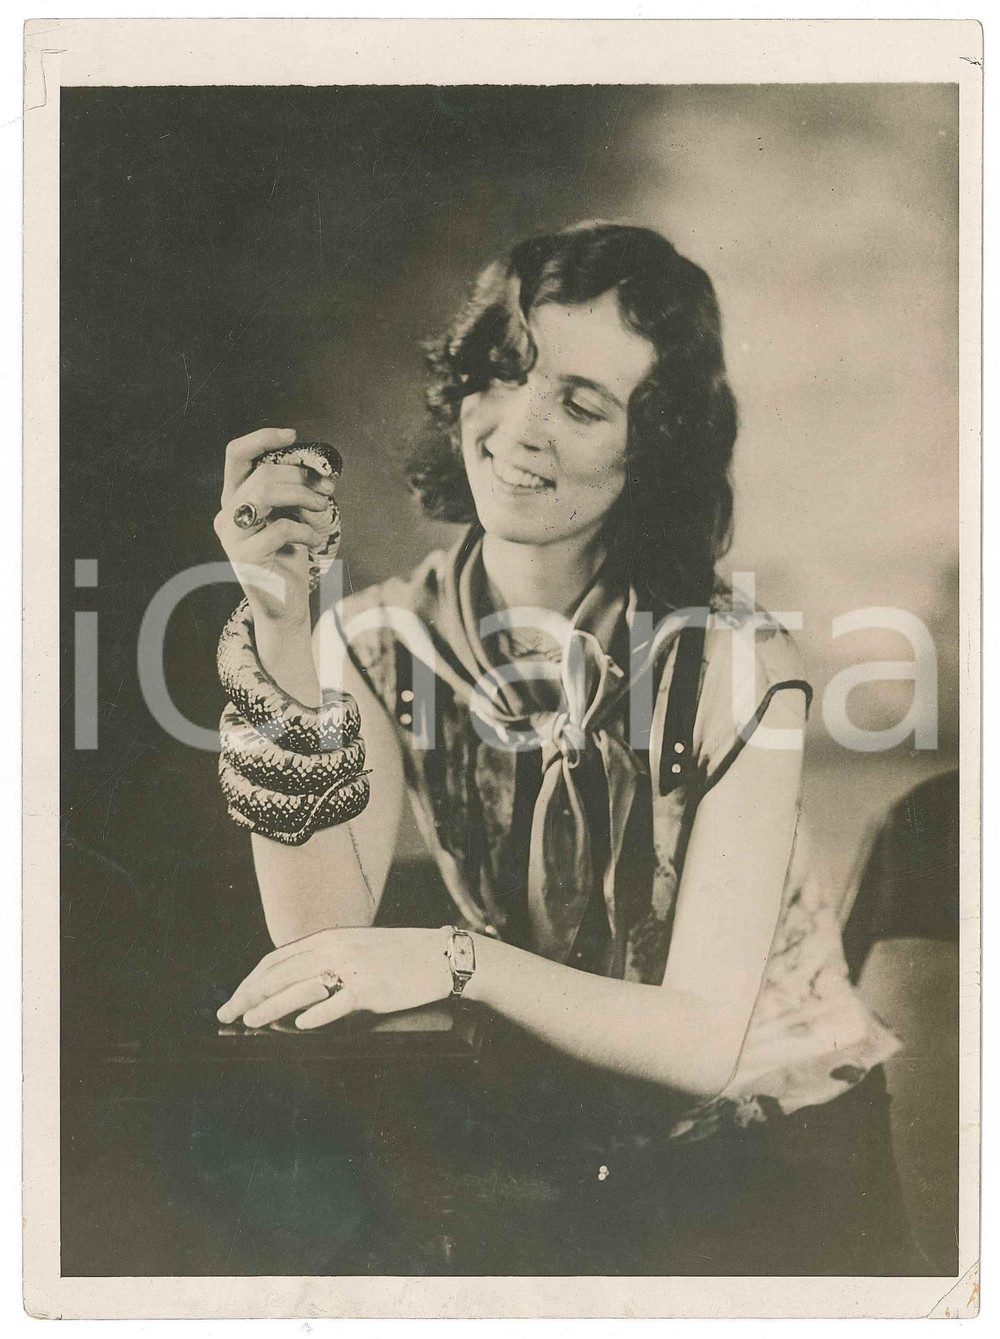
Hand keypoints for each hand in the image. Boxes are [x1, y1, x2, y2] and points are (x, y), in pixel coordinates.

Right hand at [213, 427, 337, 624]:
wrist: (285, 605)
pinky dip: (306, 531)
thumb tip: (318, 470)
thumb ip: (294, 491)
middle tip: (327, 488)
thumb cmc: (290, 558)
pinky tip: (314, 542)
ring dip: (304, 495)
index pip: (236, 455)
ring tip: (323, 509)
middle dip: (301, 477)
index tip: (293, 435)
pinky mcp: (245, 557)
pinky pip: (281, 528)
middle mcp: (227, 514)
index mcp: (235, 499)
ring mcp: (232, 536)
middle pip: (263, 474)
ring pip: (266, 492)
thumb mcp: (292, 516)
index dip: (262, 438)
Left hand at [216, 927, 454, 1029]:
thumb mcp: (356, 948)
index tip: (233, 999)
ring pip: (300, 988)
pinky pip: (337, 1002)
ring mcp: (352, 968)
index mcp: (329, 938)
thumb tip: (292, 985)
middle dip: (248, 995)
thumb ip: (325, 960)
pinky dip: (316, 1014)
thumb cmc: (398, 955)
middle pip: (280, 973)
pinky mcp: (371, 989)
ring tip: (249, 1021)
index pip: (277, 959)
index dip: (250, 980)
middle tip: (227, 1014)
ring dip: (270, 1006)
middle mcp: (335, 949)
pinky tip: (300, 1025)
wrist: (440, 956)